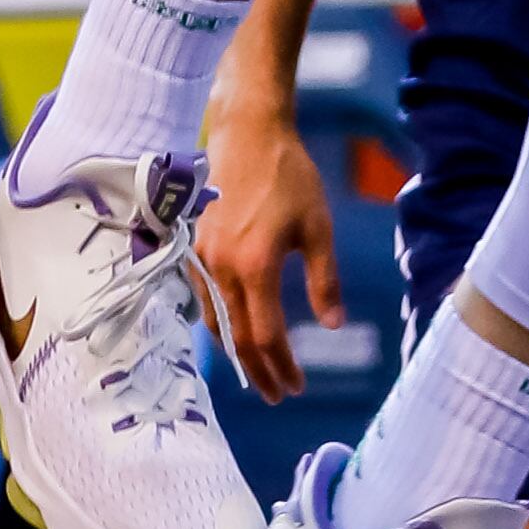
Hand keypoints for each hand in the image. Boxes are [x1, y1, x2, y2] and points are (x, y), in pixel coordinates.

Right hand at [198, 97, 339, 399]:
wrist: (247, 134)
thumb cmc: (290, 176)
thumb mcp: (319, 227)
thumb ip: (325, 280)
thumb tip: (333, 326)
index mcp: (256, 266)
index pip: (266, 335)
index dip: (282, 366)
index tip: (297, 387)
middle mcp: (223, 268)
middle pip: (237, 338)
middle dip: (259, 371)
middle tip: (279, 394)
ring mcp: (203, 258)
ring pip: (216, 322)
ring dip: (237, 352)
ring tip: (259, 370)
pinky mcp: (194, 248)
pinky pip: (205, 299)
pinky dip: (221, 325)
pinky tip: (235, 332)